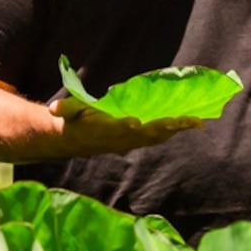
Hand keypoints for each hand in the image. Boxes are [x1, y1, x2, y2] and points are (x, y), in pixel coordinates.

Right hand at [50, 99, 201, 156]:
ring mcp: (132, 141)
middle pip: (145, 135)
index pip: (116, 130)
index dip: (126, 127)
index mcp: (104, 131)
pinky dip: (177, 130)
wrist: (75, 141)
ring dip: (176, 129)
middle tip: (182, 121)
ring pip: (158, 137)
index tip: (135, 122)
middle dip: (164, 128)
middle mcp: (121, 139)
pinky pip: (161, 136)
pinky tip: (194, 123)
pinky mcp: (140, 139)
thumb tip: (54, 110)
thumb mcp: (66, 112)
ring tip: (196, 121)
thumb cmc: (73, 120)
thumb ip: (64, 109)